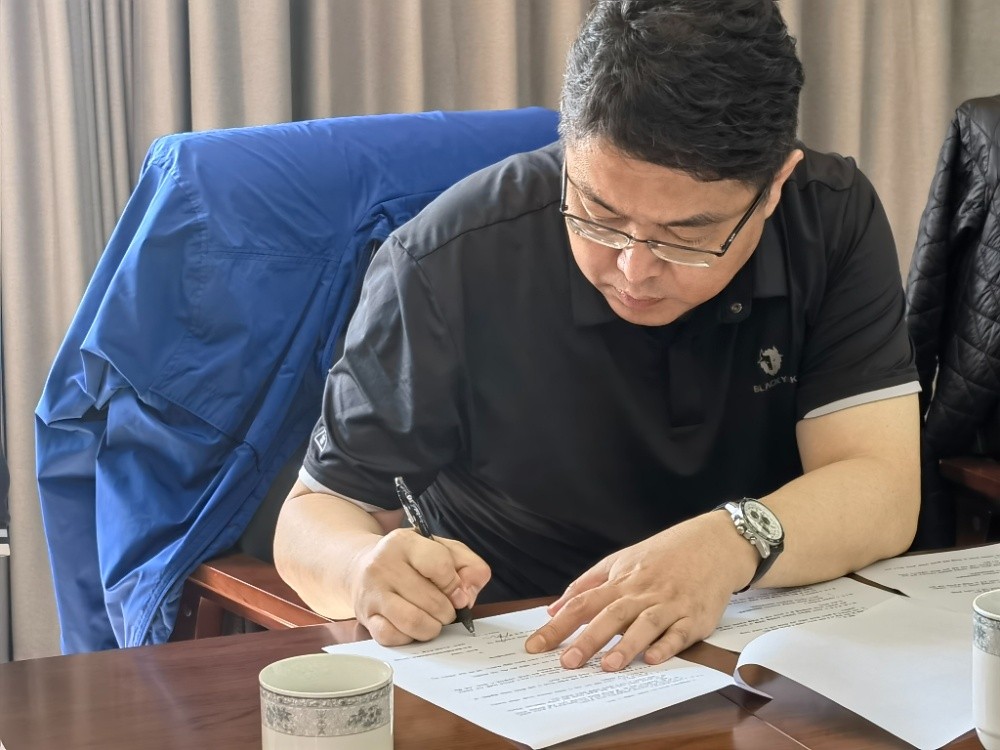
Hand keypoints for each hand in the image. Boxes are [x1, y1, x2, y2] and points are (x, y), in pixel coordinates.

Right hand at [347, 528, 490, 645]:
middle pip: (431, 600)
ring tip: (433, 620)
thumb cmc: (410, 559)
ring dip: (432, 628)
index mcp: (404, 542)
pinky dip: (409, 638)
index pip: (440, 566)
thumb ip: (469, 567)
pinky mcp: (365, 617)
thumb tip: (466, 597)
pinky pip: (393, 637)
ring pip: (413, 622)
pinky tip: (412, 627)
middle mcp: (383, 565)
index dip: (455, 585)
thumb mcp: (443, 549)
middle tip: (446, 610)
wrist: (362, 565)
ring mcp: (372, 592)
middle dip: (447, 611)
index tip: (457, 592)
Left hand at [524, 511, 756, 670]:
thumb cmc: (663, 555)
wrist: (713, 544)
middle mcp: (642, 592)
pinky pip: (679, 633)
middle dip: (587, 639)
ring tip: (608, 666)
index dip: (557, 625)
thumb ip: (587, 584)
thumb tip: (554, 608)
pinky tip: (652, 659)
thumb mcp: (621, 560)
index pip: (582, 603)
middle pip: (610, 615)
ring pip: (644, 624)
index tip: (535, 646)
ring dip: (626, 645)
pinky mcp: (695, 617)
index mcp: (620, 580)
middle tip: (566, 662)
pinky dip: (666, 646)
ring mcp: (669, 604)